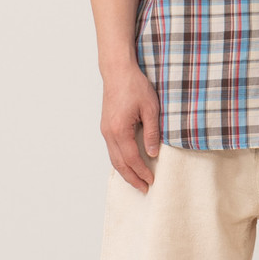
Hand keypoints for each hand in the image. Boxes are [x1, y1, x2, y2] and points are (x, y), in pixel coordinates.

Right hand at [100, 63, 160, 191]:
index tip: (152, 180)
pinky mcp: (106, 126)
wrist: (117, 71)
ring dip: (125, 171)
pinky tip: (128, 164)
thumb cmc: (134, 86)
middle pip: (119, 163)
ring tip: (137, 180)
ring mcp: (105, 129)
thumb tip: (153, 153)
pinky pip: (112, 149)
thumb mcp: (151, 109)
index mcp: (120, 130)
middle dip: (132, 178)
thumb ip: (152, 133)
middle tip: (144, 188)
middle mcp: (109, 133)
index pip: (132, 158)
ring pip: (113, 158)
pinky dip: (120, 161)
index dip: (142, 171)